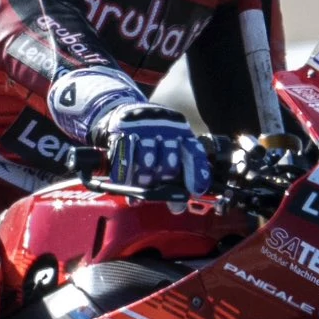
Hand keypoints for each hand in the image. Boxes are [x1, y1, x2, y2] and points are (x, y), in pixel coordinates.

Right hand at [98, 106, 212, 196]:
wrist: (124, 112)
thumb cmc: (151, 139)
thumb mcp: (169, 148)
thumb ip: (175, 176)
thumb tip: (177, 207)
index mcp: (182, 131)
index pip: (194, 153)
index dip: (197, 174)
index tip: (195, 191)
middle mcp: (166, 126)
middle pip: (169, 162)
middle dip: (163, 182)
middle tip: (156, 191)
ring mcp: (144, 126)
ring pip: (146, 160)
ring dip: (143, 179)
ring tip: (140, 186)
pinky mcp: (122, 128)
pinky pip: (124, 156)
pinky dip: (123, 174)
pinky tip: (123, 183)